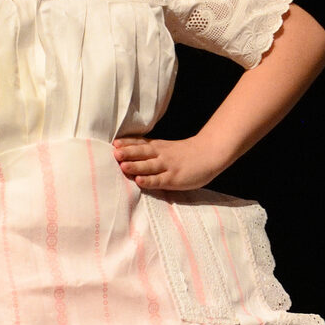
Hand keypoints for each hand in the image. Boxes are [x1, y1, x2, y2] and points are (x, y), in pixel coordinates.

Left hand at [113, 136, 227, 190]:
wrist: (209, 154)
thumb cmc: (186, 153)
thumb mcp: (167, 147)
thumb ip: (152, 150)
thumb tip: (130, 154)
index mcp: (158, 147)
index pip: (140, 143)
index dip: (128, 143)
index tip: (115, 143)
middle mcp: (161, 155)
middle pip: (142, 153)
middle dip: (128, 153)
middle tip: (115, 153)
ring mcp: (168, 167)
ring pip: (149, 166)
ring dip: (135, 166)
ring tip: (123, 166)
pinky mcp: (174, 179)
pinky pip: (159, 180)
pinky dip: (149, 181)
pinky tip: (139, 181)